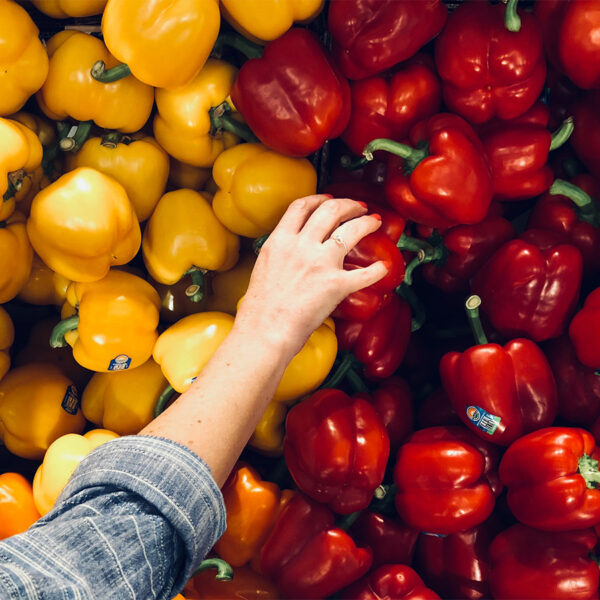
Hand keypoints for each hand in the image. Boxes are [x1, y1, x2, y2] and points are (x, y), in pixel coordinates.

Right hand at [235, 194, 387, 356]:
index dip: (319, 198)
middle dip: (350, 205)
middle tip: (360, 207)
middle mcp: (301, 246)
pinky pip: (365, 274)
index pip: (301, 206)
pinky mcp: (336, 284)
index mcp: (280, 240)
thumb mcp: (264, 266)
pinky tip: (384, 267)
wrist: (265, 330)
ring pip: (351, 230)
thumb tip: (292, 250)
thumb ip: (280, 252)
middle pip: (331, 210)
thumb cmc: (261, 307)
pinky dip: (378, 270)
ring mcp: (320, 263)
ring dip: (367, 222)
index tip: (330, 198)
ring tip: (375, 222)